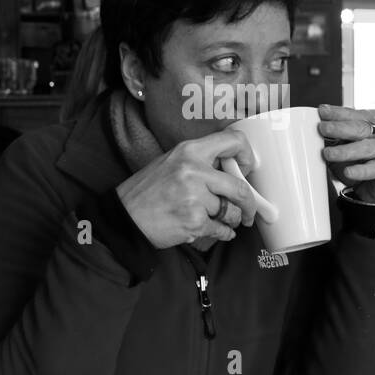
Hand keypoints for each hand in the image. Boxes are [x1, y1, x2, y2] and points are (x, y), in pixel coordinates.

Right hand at [116, 129, 258, 248]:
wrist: (125, 216)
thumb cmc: (148, 190)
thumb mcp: (172, 162)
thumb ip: (201, 162)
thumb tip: (233, 170)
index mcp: (190, 151)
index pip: (233, 141)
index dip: (247, 156)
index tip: (247, 169)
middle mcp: (194, 171)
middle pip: (240, 187)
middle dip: (249, 203)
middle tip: (249, 210)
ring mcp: (194, 197)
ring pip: (231, 211)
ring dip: (232, 220)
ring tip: (225, 221)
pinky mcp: (193, 221)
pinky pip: (221, 229)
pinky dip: (223, 233)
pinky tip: (219, 231)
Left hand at [318, 105, 374, 203]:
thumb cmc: (358, 164)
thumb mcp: (343, 149)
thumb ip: (333, 140)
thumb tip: (312, 132)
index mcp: (371, 124)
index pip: (355, 114)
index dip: (338, 112)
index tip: (322, 112)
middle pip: (362, 128)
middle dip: (340, 128)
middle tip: (323, 129)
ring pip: (367, 148)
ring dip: (346, 150)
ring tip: (328, 154)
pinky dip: (361, 171)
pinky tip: (349, 172)